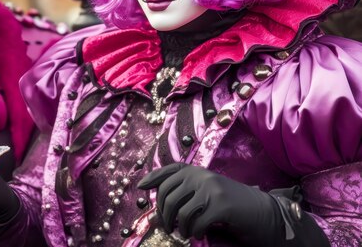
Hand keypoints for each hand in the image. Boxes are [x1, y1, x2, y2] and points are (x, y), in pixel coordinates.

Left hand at [138, 163, 283, 246]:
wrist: (264, 213)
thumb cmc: (231, 206)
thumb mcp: (206, 194)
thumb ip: (184, 197)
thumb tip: (156, 214)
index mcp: (196, 171)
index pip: (168, 171)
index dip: (152, 178)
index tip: (141, 187)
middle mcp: (201, 175)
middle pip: (168, 195)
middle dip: (164, 214)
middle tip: (169, 227)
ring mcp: (211, 188)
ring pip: (180, 211)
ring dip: (179, 227)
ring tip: (185, 233)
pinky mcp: (220, 205)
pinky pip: (195, 222)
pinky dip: (194, 232)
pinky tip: (198, 234)